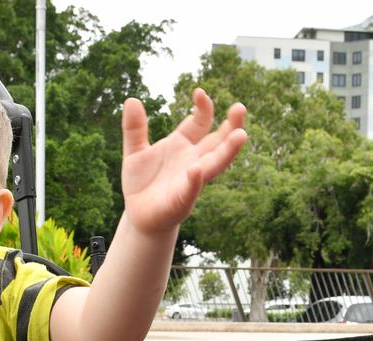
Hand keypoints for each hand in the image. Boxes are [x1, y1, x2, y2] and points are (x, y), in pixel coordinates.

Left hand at [120, 89, 247, 237]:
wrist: (139, 216)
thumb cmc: (142, 183)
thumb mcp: (134, 152)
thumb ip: (134, 128)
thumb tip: (131, 100)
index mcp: (183, 145)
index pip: (200, 122)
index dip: (203, 108)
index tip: (199, 92)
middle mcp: (193, 160)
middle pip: (217, 141)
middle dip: (231, 126)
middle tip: (240, 108)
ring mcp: (190, 181)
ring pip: (214, 164)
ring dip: (228, 151)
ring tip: (240, 136)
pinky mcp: (181, 201)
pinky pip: (191, 190)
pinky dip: (195, 180)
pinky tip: (197, 170)